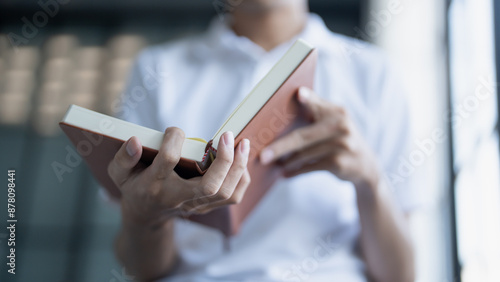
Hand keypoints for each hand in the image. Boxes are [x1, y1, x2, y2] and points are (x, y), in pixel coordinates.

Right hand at [108, 128, 250, 226]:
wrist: (147, 214)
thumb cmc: (135, 186)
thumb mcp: (119, 173)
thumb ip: (124, 158)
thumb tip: (136, 141)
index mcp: (155, 185)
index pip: (168, 160)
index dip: (174, 139)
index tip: (174, 130)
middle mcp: (179, 198)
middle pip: (210, 185)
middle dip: (224, 160)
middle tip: (228, 135)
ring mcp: (196, 205)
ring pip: (226, 192)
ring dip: (238, 167)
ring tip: (242, 143)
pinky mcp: (208, 206)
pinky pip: (233, 196)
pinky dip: (241, 178)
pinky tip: (240, 160)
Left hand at [260, 87, 379, 189]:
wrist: (366, 165)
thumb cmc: (340, 139)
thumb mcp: (335, 122)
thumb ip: (316, 112)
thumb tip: (288, 106)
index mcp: (337, 112)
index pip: (318, 104)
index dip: (309, 99)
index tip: (298, 94)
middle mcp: (341, 126)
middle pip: (302, 136)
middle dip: (280, 147)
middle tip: (262, 156)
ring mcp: (342, 145)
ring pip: (304, 155)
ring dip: (286, 162)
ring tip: (272, 164)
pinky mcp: (339, 163)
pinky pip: (310, 167)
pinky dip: (296, 171)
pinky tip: (285, 174)